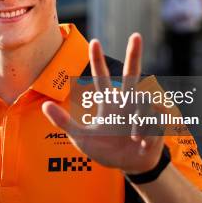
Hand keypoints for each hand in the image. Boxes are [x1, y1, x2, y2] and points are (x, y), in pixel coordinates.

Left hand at [42, 33, 163, 173]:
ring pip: (144, 102)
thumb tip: (44, 106)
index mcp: (109, 103)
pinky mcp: (157, 120)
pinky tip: (143, 142)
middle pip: (132, 72)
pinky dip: (146, 133)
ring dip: (138, 122)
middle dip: (134, 54)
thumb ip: (64, 122)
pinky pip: (153, 120)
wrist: (130, 167)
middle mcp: (126, 101)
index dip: (97, 60)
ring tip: (133, 138)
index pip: (102, 77)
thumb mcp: (81, 138)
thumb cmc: (106, 150)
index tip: (94, 41)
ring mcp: (142, 110)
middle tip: (136, 35)